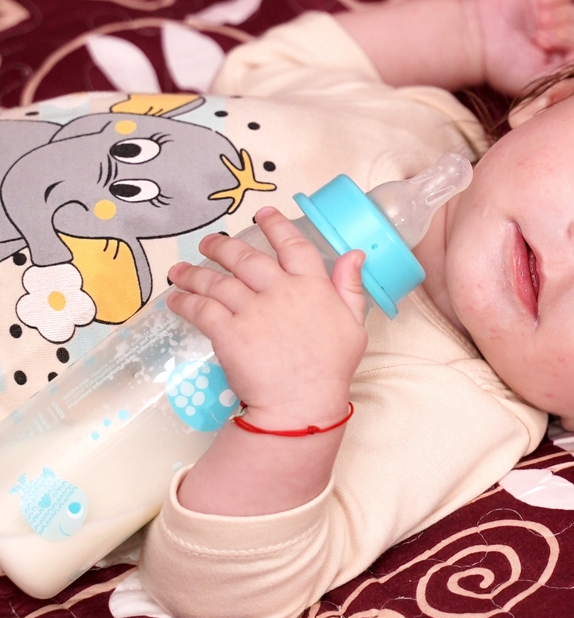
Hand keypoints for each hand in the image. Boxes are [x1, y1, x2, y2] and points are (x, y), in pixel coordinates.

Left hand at [166, 207, 367, 430]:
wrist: (302, 404)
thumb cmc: (332, 369)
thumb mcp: (354, 325)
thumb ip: (351, 287)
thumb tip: (354, 254)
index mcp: (313, 287)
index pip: (293, 245)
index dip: (276, 226)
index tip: (263, 214)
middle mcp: (280, 291)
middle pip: (245, 257)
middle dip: (222, 246)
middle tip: (209, 243)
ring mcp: (252, 310)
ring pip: (217, 280)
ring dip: (195, 272)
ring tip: (181, 270)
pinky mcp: (227, 331)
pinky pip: (200, 308)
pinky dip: (185, 301)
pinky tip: (175, 298)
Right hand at [472, 0, 573, 95]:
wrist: (474, 38)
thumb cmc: (503, 65)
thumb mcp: (537, 78)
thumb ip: (568, 71)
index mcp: (559, 65)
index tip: (573, 54)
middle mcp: (558, 44)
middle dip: (565, 35)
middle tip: (540, 40)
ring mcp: (550, 20)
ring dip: (560, 17)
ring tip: (538, 24)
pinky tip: (540, 6)